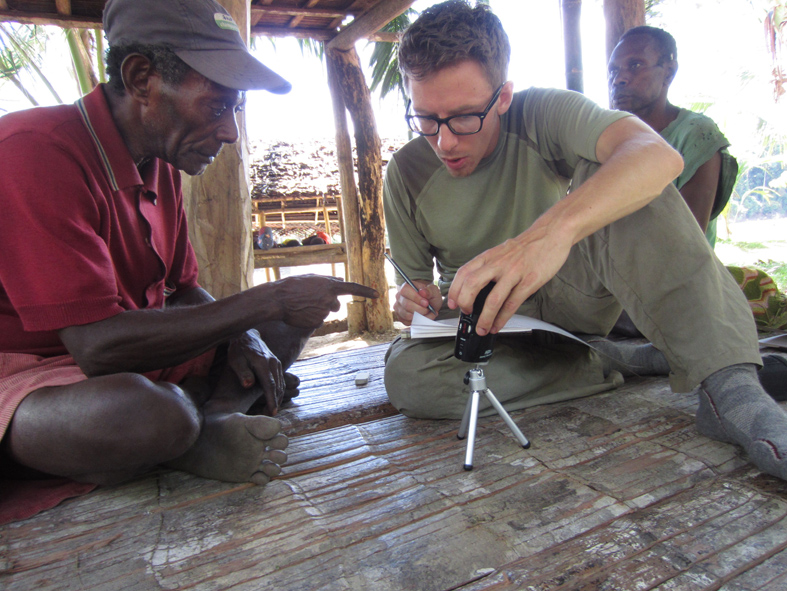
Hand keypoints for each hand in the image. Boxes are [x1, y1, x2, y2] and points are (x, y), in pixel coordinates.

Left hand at [227, 329, 283, 414]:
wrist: (245, 335)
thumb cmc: (238, 349)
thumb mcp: (235, 360)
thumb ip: (242, 373)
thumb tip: (248, 385)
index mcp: (263, 363)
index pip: (270, 385)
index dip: (271, 400)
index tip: (272, 412)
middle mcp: (273, 363)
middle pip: (278, 386)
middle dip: (276, 402)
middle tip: (270, 415)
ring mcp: (276, 362)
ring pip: (281, 383)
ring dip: (278, 397)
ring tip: (272, 409)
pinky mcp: (276, 363)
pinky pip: (280, 379)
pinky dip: (279, 390)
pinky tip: (274, 398)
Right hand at [273, 275, 377, 328]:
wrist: (279, 299)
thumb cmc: (293, 285)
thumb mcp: (312, 278)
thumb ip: (328, 280)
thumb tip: (341, 281)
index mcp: (330, 285)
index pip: (353, 288)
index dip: (366, 291)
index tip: (377, 294)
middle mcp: (330, 299)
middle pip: (336, 305)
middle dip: (327, 303)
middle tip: (311, 300)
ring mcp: (324, 312)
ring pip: (325, 313)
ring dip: (317, 310)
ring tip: (302, 305)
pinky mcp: (318, 322)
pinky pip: (317, 321)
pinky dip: (310, 318)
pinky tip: (301, 313)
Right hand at [393, 280, 440, 324]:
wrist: (429, 304)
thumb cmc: (430, 296)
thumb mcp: (434, 291)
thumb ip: (430, 290)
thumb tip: (422, 292)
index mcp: (406, 287)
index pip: (405, 291)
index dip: (416, 298)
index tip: (426, 303)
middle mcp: (399, 297)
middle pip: (407, 305)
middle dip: (420, 309)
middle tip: (428, 309)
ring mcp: (398, 308)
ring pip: (407, 315)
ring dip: (420, 316)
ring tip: (427, 313)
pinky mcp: (400, 317)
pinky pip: (407, 322)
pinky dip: (417, 321)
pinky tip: (422, 317)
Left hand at [447, 226, 571, 334]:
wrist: (552, 233)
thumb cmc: (527, 245)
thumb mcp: (502, 251)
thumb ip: (490, 266)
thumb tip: (478, 286)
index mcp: (489, 256)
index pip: (464, 272)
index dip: (455, 290)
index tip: (452, 303)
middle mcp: (498, 264)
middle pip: (472, 284)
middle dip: (465, 303)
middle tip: (466, 314)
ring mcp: (513, 273)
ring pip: (493, 299)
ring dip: (485, 318)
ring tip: (482, 328)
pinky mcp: (529, 282)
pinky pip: (512, 304)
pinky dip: (503, 318)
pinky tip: (498, 325)